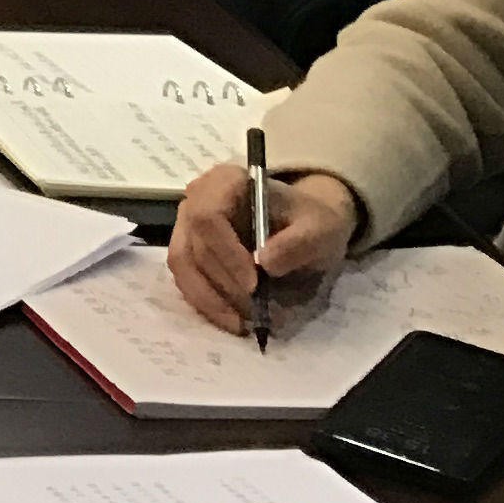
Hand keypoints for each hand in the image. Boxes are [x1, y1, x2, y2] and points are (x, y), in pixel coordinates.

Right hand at [166, 160, 356, 332]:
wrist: (304, 225)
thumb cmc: (310, 222)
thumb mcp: (321, 230)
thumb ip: (299, 243)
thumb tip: (265, 264)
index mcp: (226, 181)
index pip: (207, 216)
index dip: (226, 254)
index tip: (254, 285)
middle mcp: (196, 198)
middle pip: (194, 246)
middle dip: (224, 284)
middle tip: (256, 312)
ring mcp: (186, 223)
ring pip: (183, 265)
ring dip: (210, 299)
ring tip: (243, 322)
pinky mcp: (187, 248)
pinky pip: (184, 278)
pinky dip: (205, 303)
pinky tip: (232, 318)